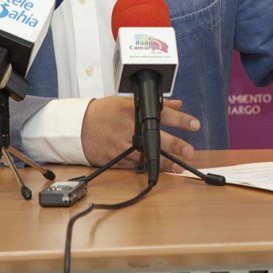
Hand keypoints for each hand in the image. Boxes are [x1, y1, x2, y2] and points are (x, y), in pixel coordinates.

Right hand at [80, 96, 200, 172]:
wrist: (78, 127)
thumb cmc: (104, 112)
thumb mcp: (127, 102)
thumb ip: (155, 105)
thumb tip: (178, 104)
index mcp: (132, 109)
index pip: (162, 114)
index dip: (180, 120)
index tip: (194, 124)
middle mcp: (128, 127)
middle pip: (156, 137)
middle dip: (175, 145)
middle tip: (189, 151)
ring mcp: (122, 144)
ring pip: (147, 156)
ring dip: (165, 163)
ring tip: (179, 167)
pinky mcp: (116, 158)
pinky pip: (136, 165)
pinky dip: (149, 168)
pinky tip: (160, 171)